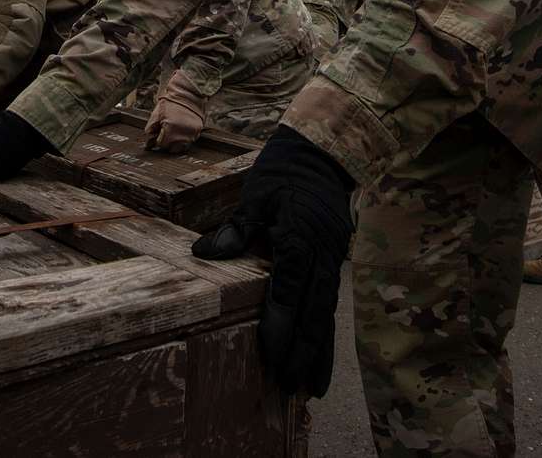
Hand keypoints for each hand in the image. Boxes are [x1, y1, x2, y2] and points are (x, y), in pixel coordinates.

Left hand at [145, 71, 205, 153]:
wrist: (187, 93)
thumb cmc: (170, 102)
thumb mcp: (156, 113)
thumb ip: (151, 129)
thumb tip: (148, 142)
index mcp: (170, 129)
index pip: (161, 144)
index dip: (157, 140)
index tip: (156, 136)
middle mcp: (182, 134)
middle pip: (171, 148)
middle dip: (166, 143)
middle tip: (164, 133)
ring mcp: (191, 133)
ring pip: (181, 147)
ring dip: (175, 143)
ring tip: (173, 132)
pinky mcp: (198, 131)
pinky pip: (190, 142)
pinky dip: (184, 139)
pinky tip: (180, 131)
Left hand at [192, 126, 353, 396]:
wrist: (322, 153)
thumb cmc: (283, 173)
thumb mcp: (255, 194)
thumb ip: (236, 227)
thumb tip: (205, 254)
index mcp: (300, 240)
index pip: (290, 291)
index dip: (282, 326)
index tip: (274, 358)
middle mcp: (321, 256)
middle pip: (315, 313)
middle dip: (305, 353)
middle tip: (293, 388)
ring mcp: (333, 260)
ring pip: (327, 314)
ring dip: (320, 352)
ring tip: (312, 389)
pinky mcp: (335, 261)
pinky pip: (330, 303)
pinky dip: (325, 333)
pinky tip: (320, 356)